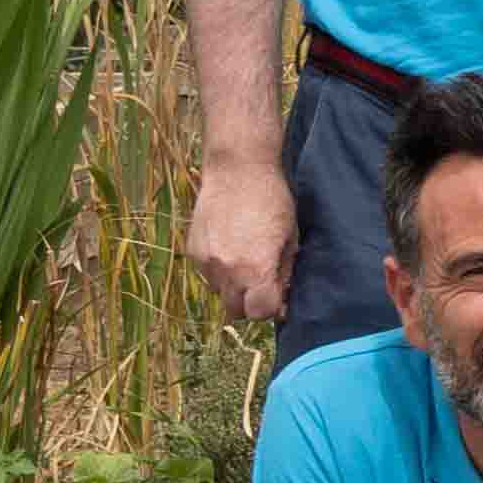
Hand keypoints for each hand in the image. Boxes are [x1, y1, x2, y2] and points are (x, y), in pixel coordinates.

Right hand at [184, 162, 297, 324]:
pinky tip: (229, 247)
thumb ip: (284, 273)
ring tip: (244, 260)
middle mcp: (227, 270)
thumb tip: (283, 301)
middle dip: (251, 303)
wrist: (237, 170)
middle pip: (236, 311)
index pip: (260, 313)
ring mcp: (206, 262)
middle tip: (261, 283)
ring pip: (220, 293)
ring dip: (233, 287)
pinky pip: (206, 275)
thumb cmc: (272, 201)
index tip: (277, 296)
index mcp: (255, 269)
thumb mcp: (290, 238)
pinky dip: (218, 270)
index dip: (271, 308)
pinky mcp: (192, 252)